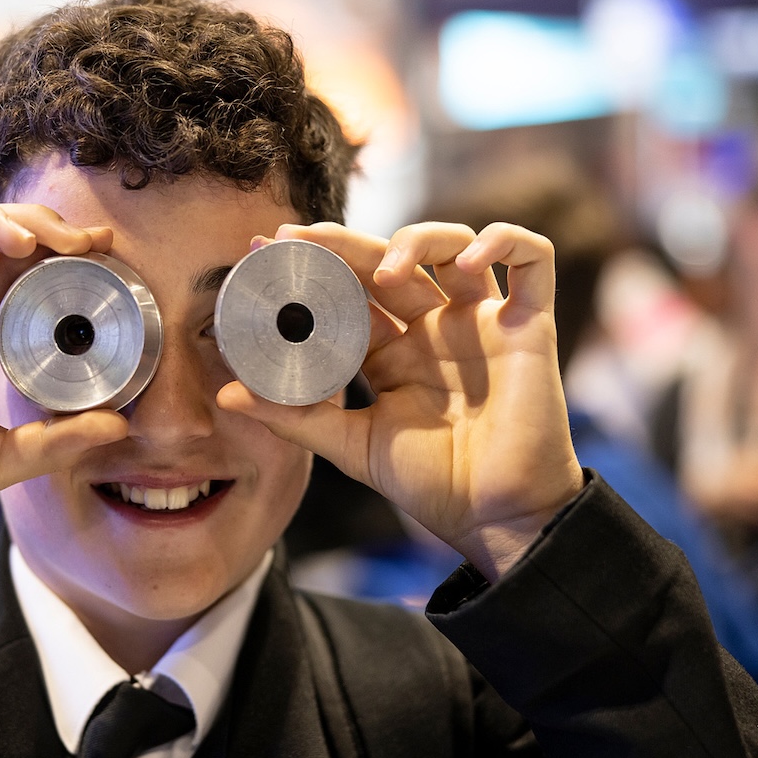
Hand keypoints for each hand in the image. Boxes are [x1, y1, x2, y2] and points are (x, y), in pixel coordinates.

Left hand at [217, 221, 584, 579]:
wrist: (495, 518)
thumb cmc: (432, 484)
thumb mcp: (351, 446)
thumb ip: (295, 416)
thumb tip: (227, 396)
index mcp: (391, 350)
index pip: (349, 290)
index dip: (314, 264)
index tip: (267, 249)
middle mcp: (434, 326)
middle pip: (390, 259)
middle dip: (344, 242)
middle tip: (300, 238)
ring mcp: (482, 321)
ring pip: (453, 245)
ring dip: (418, 239)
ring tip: (389, 269)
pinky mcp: (531, 325)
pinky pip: (531, 262)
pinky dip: (505, 242)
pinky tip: (471, 261)